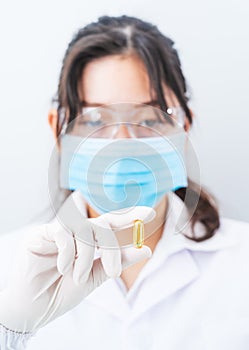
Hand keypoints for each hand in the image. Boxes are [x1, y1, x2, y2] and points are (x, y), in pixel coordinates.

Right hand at [0, 196, 154, 332]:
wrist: (33, 309)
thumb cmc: (62, 292)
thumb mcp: (95, 277)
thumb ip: (117, 261)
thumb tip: (145, 249)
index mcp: (88, 240)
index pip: (111, 223)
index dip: (130, 216)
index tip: (149, 213)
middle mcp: (75, 232)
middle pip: (101, 223)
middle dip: (112, 246)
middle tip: (114, 272)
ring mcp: (58, 230)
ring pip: (84, 228)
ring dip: (87, 255)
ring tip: (79, 276)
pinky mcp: (40, 234)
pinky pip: (62, 232)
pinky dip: (68, 252)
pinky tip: (63, 268)